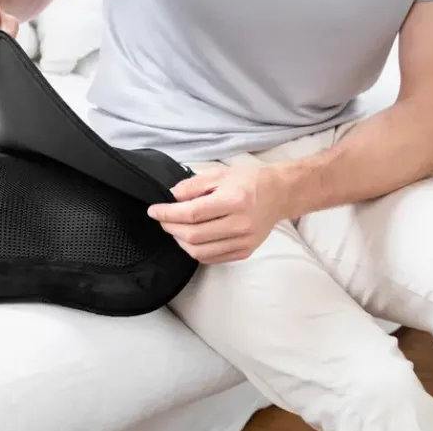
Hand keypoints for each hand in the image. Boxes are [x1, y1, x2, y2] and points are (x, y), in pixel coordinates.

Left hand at [147, 166, 290, 263]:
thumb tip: (171, 197)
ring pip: (200, 251)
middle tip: (162, 218)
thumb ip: (193, 185)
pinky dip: (195, 251)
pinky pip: (212, 258)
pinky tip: (189, 240)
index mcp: (234, 201)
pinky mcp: (245, 251)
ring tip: (174, 229)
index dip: (168, 213)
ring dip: (180, 241)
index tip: (153, 210)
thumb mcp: (220, 174)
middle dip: (170, 227)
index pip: (192, 213)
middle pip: (194, 235)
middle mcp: (240, 224)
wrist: (279, 194)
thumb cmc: (249, 181)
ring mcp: (244, 241)